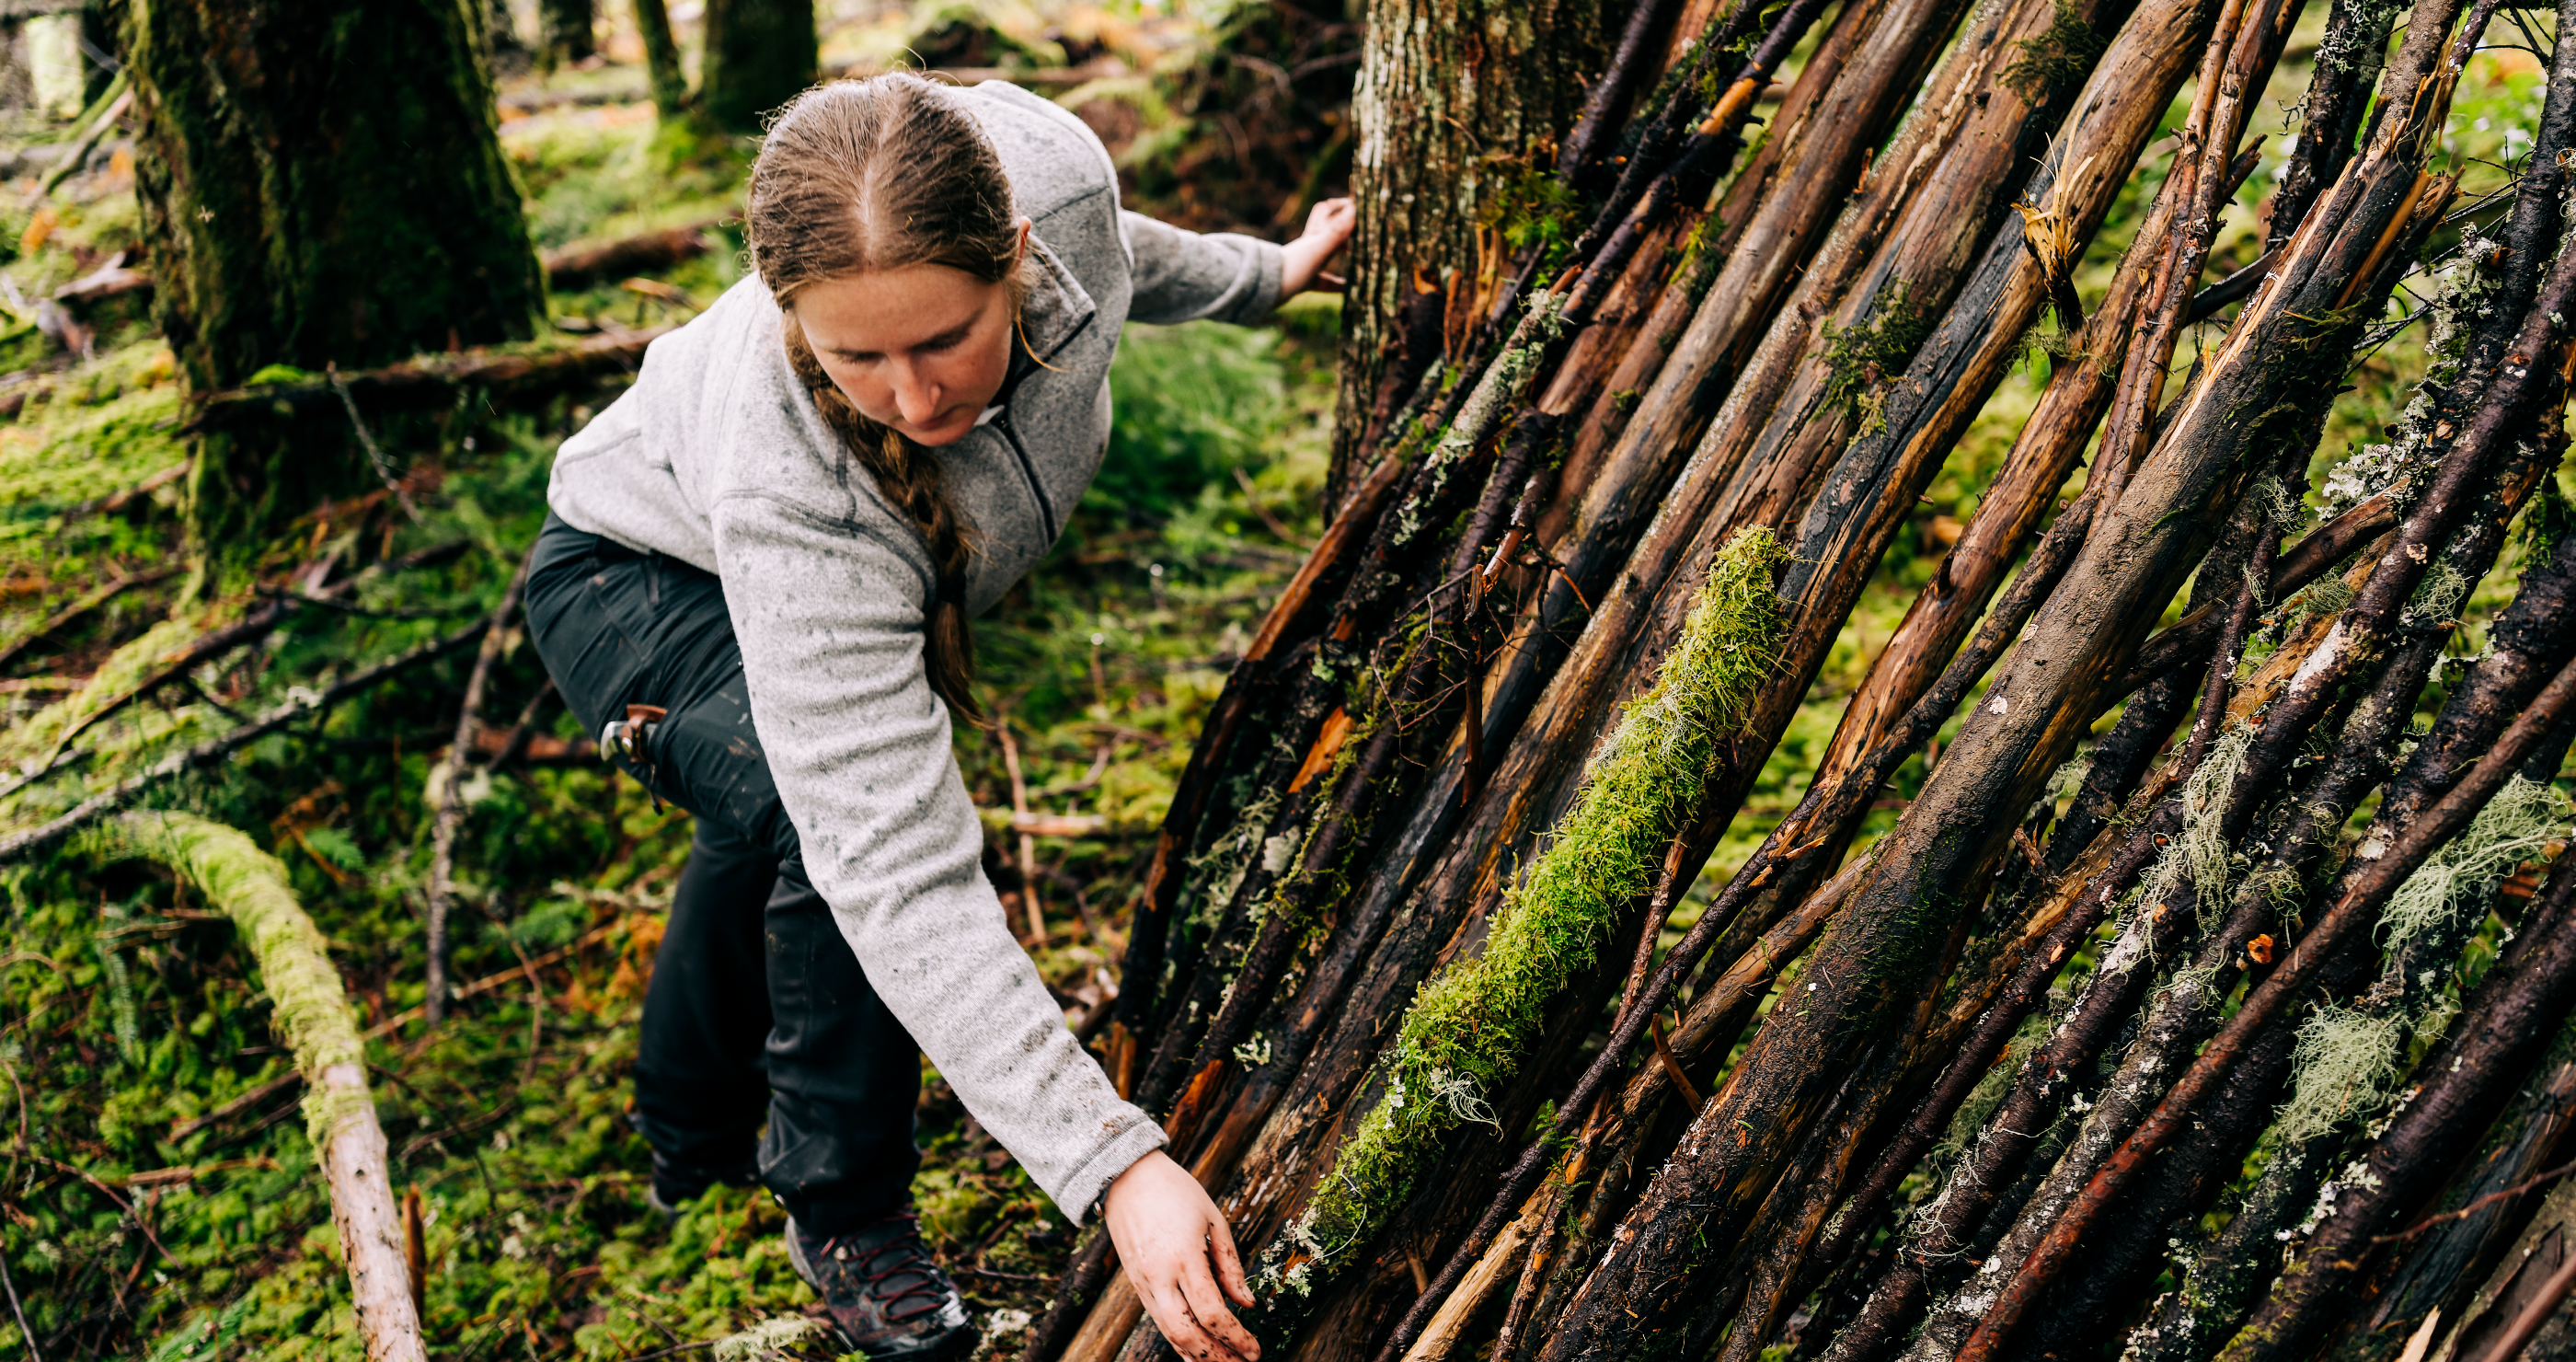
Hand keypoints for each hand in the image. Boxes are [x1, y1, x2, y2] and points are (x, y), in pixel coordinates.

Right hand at [1102, 1150, 1259, 1361]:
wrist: (1126, 1177)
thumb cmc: (1175, 1191)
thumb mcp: (1213, 1219)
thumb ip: (1230, 1265)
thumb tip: (1248, 1304)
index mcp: (1184, 1256)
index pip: (1212, 1313)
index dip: (1237, 1338)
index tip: (1256, 1350)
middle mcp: (1160, 1276)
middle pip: (1188, 1334)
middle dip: (1217, 1358)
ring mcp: (1144, 1283)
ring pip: (1169, 1335)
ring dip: (1197, 1357)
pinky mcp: (1136, 1285)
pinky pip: (1159, 1322)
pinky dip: (1178, 1342)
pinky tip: (1196, 1352)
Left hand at [1279, 197, 1355, 297]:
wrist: (1262, 291)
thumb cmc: (1290, 268)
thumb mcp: (1317, 249)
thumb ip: (1336, 231)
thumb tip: (1354, 208)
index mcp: (1313, 235)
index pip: (1328, 209)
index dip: (1344, 205)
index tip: (1363, 207)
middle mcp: (1310, 245)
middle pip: (1328, 228)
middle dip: (1345, 226)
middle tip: (1364, 230)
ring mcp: (1307, 263)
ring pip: (1328, 253)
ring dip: (1343, 252)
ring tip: (1362, 256)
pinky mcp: (1304, 281)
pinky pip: (1325, 281)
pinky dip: (1338, 284)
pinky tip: (1349, 288)